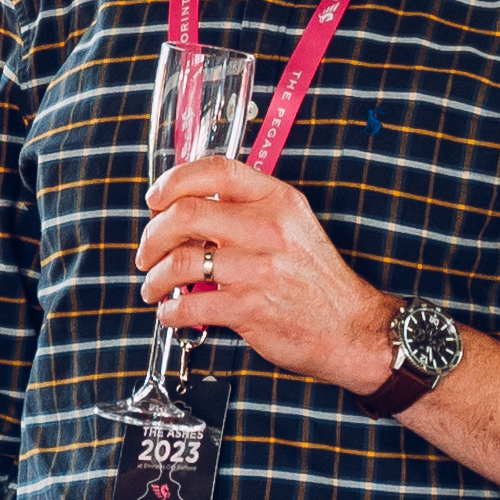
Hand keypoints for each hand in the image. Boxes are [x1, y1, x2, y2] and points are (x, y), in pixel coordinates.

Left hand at [131, 156, 395, 390]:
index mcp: (278, 201)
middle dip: (152, 235)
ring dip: (155, 277)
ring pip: (179, 262)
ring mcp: (258, 269)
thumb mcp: (294, 226)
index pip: (216, 171)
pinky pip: (189, 304)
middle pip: (185, 214)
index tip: (156, 198)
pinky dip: (170, 311)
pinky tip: (172, 312)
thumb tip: (190, 208)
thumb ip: (249, 210)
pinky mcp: (249, 308)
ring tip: (155, 286)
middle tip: (147, 251)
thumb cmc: (318, 281)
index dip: (175, 181)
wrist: (352, 328)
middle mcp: (267, 229)